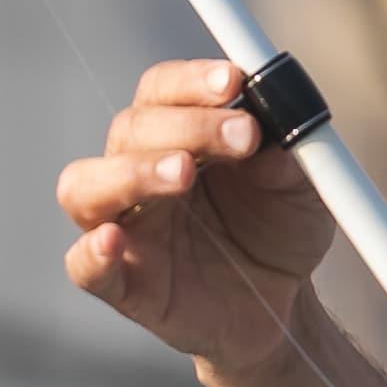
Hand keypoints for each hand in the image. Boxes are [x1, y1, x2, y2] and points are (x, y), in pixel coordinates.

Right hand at [58, 60, 335, 375]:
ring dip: (131, 172)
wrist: (284, 304)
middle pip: (131, 130)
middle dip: (188, 125)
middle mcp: (139, 172)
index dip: (192, 81)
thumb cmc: (281, 230)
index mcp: (178, 134)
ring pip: (86, 187)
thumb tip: (281, 113)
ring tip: (182, 172)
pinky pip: (83, 267)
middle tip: (244, 135)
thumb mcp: (303, 187)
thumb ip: (288, 150)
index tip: (234, 82)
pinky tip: (112, 241)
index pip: (163, 90)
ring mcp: (127, 228)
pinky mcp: (124, 285)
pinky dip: (91, 253)